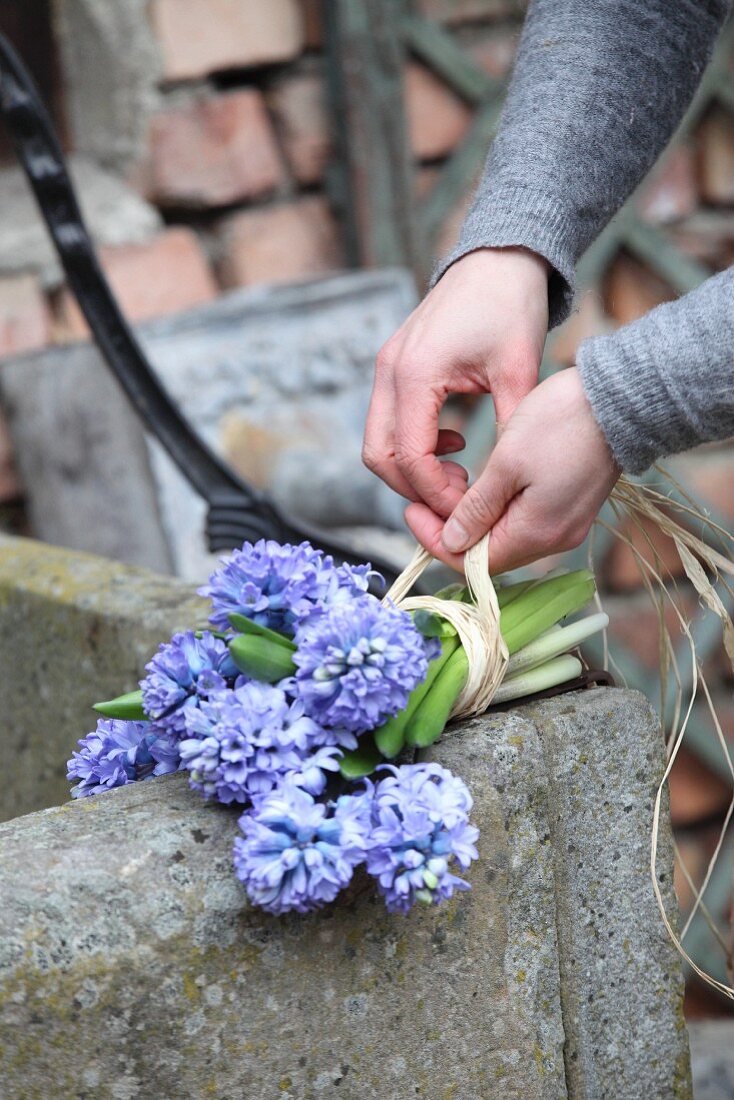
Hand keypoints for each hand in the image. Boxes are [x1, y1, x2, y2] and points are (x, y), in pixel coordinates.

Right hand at [362, 247, 549, 518]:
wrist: (499, 259)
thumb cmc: (511, 306)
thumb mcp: (519, 372)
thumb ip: (508, 428)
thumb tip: (505, 483)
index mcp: (416, 374)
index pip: (409, 457)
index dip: (436, 492)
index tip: (467, 508)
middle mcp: (390, 371)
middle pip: (378, 456)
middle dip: (414, 488)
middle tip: (458, 500)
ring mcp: (386, 368)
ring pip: (378, 442)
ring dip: (411, 468)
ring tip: (459, 474)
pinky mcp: (393, 367)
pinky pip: (389, 421)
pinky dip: (413, 445)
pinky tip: (454, 443)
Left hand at [405, 367, 620, 573]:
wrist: (621, 400)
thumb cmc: (563, 422)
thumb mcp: (507, 462)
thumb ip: (477, 509)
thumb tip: (452, 542)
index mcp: (535, 534)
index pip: (471, 562)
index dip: (435, 540)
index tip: (412, 509)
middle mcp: (553, 540)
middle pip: (488, 554)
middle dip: (451, 530)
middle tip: (423, 498)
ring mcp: (566, 526)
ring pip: (505, 538)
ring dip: (474, 520)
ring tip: (450, 488)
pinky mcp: (571, 509)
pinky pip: (524, 523)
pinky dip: (498, 511)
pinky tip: (483, 487)